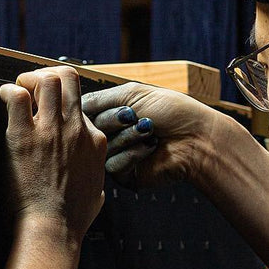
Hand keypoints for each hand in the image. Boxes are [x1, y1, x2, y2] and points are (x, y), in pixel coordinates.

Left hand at [0, 66, 106, 243]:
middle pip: (68, 78)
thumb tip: (95, 192)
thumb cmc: (72, 220)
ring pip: (47, 79)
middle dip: (47, 76)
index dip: (61, 104)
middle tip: (32, 89)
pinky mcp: (25, 136)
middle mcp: (76, 129)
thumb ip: (95, 185)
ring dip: (29, 79)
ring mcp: (52, 130)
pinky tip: (3, 98)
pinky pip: (16, 96)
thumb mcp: (96, 197)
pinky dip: (7, 91)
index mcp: (95, 141)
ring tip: (19, 90)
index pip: (80, 104)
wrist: (53, 228)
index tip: (47, 111)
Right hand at [80, 82, 221, 187]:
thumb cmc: (173, 112)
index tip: (112, 105)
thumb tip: (72, 102)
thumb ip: (100, 97)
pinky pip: (112, 166)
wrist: (196, 138)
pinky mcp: (126, 176)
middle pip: (91, 130)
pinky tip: (150, 148)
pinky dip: (132, 154)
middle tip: (135, 116)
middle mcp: (115, 135)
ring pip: (102, 149)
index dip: (95, 110)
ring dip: (128, 137)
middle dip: (116, 120)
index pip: (86, 113)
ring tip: (149, 131)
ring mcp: (119, 156)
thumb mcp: (133, 92)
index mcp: (115, 115)